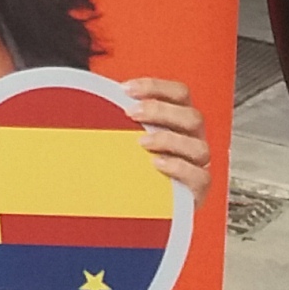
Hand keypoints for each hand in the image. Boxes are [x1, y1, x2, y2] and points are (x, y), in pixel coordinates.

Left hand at [122, 77, 211, 199]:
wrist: (145, 202)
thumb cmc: (135, 163)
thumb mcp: (127, 135)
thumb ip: (119, 118)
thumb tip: (88, 99)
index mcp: (179, 120)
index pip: (179, 93)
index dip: (156, 87)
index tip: (126, 89)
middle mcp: (192, 139)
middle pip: (192, 117)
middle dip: (160, 110)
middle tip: (131, 113)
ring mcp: (197, 164)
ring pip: (199, 146)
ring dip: (168, 139)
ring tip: (141, 142)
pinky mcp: (197, 189)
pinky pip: (199, 177)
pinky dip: (179, 168)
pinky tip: (157, 164)